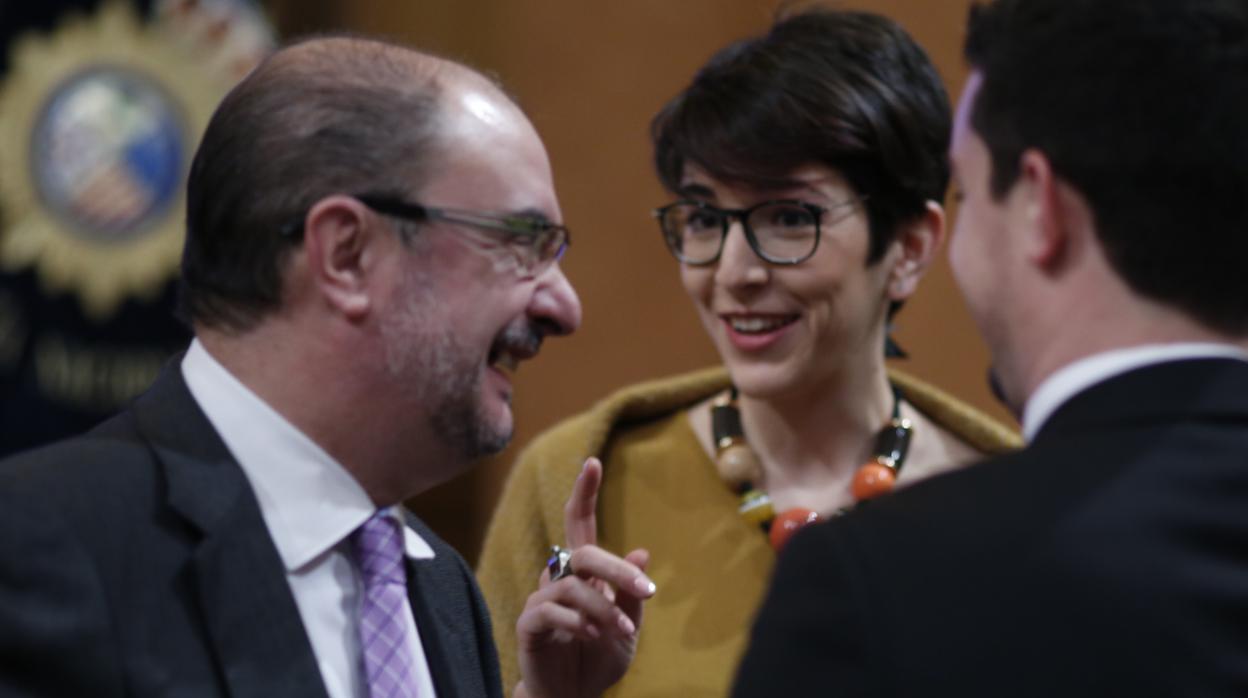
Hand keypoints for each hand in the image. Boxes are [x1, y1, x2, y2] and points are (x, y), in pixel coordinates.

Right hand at [514, 457, 654, 697]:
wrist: (572, 697)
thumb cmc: (598, 658)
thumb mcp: (628, 630)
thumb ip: (631, 596)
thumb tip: (642, 553)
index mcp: (584, 573)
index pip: (580, 524)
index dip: (584, 493)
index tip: (593, 462)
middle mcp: (560, 578)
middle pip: (584, 554)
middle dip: (617, 570)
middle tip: (646, 592)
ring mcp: (542, 600)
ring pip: (574, 586)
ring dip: (604, 609)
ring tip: (621, 633)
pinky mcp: (529, 623)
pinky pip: (552, 611)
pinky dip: (579, 622)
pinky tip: (592, 636)